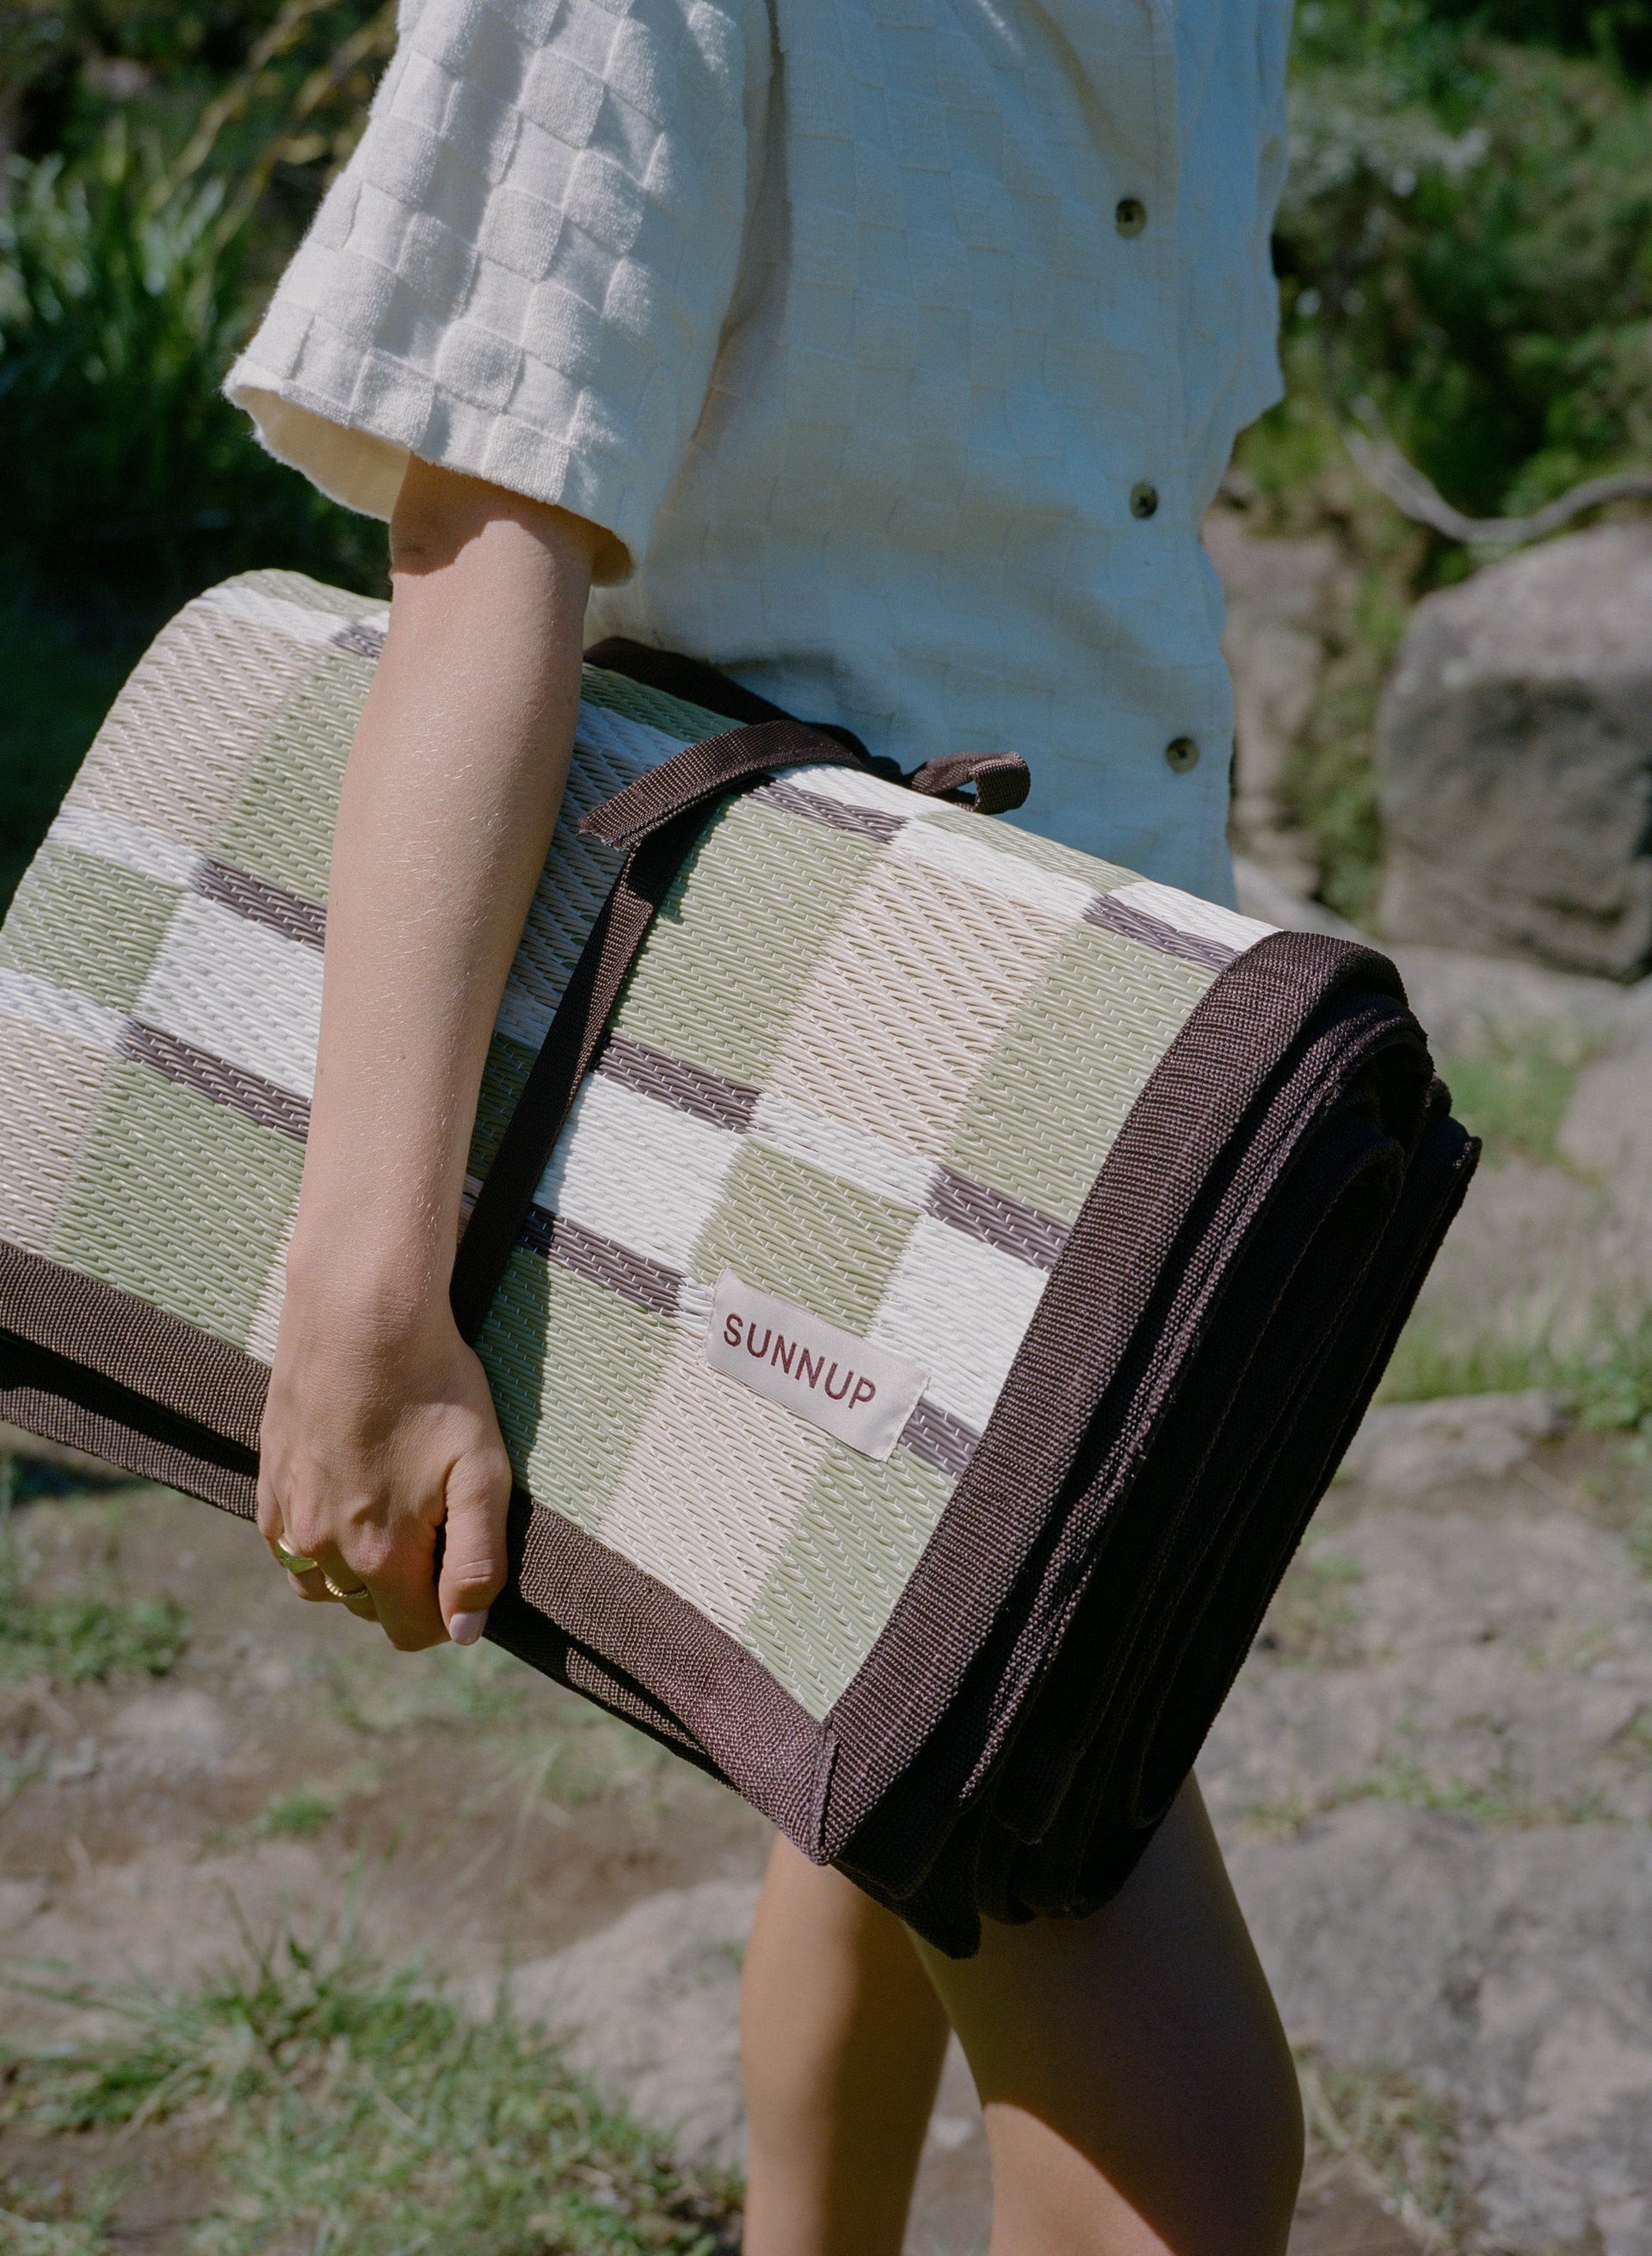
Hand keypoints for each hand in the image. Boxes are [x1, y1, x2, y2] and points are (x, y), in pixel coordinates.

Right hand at [256, 1281, 511, 1649]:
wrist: (360, 1313)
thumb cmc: (434, 1387)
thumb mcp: (482, 1472)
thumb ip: (477, 1563)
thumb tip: (464, 1633)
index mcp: (379, 1554)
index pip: (413, 1632)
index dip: (446, 1611)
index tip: (461, 1562)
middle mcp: (321, 1547)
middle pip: (367, 1607)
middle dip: (403, 1585)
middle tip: (432, 1518)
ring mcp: (286, 1513)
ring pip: (322, 1581)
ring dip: (355, 1566)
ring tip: (389, 1508)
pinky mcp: (267, 1477)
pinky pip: (285, 1541)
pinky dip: (314, 1537)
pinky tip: (345, 1491)